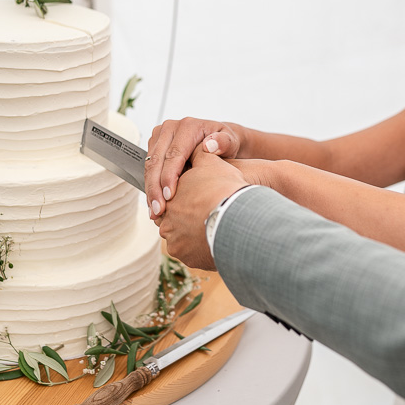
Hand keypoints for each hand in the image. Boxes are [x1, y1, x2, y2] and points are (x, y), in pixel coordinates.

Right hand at [145, 117, 240, 215]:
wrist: (219, 140)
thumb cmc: (225, 143)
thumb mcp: (231, 142)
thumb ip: (225, 142)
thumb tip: (210, 145)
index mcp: (188, 126)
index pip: (174, 154)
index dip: (169, 176)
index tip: (170, 196)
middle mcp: (171, 128)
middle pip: (156, 160)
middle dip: (155, 187)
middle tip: (158, 209)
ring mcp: (160, 136)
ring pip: (149, 165)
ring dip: (150, 190)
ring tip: (155, 211)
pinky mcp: (155, 145)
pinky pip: (148, 167)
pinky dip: (151, 186)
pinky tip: (154, 203)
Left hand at [155, 149, 248, 270]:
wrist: (238, 216)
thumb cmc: (225, 188)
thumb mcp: (212, 163)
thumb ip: (199, 154)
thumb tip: (196, 145)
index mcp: (168, 198)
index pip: (166, 199)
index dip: (178, 198)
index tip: (191, 199)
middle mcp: (166, 222)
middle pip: (172, 221)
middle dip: (183, 219)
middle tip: (200, 215)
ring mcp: (175, 242)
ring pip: (181, 239)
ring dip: (191, 235)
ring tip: (209, 228)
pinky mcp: (187, 258)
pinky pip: (192, 254)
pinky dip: (199, 249)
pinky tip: (213, 240)